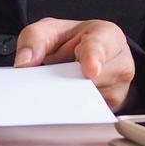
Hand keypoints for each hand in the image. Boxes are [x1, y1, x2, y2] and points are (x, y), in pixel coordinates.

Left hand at [14, 18, 135, 111]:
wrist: (87, 55)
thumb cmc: (73, 41)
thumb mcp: (50, 30)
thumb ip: (35, 39)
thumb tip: (24, 63)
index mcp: (108, 37)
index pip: (100, 47)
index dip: (94, 58)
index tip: (91, 70)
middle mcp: (120, 63)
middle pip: (90, 81)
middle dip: (67, 81)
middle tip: (56, 73)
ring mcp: (119, 90)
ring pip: (87, 100)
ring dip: (68, 95)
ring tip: (65, 80)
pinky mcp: (112, 109)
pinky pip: (88, 115)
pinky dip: (72, 108)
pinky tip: (69, 95)